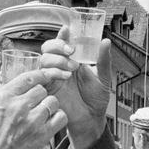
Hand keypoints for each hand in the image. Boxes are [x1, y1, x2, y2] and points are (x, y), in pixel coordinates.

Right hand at [0, 68, 69, 148]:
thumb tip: (2, 86)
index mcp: (3, 98)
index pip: (27, 78)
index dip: (39, 75)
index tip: (44, 77)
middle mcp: (18, 106)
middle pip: (41, 89)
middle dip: (40, 95)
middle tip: (35, 105)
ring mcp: (32, 120)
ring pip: (52, 101)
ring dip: (49, 107)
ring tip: (42, 115)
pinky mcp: (42, 134)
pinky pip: (60, 117)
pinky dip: (58, 118)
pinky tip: (51, 123)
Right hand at [40, 27, 113, 148]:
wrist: (91, 119)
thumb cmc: (96, 99)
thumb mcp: (103, 77)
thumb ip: (103, 60)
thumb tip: (106, 41)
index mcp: (72, 60)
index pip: (62, 43)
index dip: (62, 35)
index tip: (67, 30)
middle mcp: (60, 66)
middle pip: (48, 48)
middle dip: (58, 45)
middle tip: (71, 50)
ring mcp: (53, 77)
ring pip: (44, 59)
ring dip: (57, 59)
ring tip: (72, 68)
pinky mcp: (48, 88)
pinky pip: (42, 75)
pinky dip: (52, 72)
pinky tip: (64, 76)